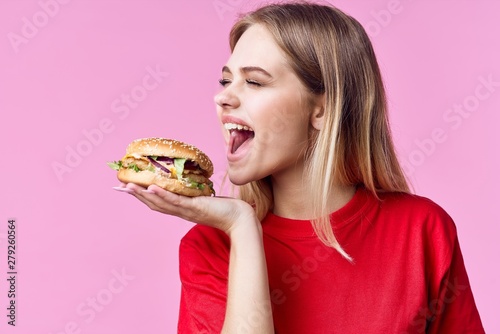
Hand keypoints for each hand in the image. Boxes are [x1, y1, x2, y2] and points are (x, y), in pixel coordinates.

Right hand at [113, 183, 257, 234]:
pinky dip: (162, 194)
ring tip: (129, 186)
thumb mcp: (205, 198)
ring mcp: (186, 210)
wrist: (239, 218)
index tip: (128, 188)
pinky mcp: (194, 207)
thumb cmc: (225, 208)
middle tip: (120, 187)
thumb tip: (190, 181)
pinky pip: (175, 201)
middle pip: (154, 204)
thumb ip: (195, 192)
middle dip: (137, 195)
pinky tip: (152, 187)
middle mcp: (181, 211)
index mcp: (182, 209)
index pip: (158, 202)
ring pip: (160, 203)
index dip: (142, 196)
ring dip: (143, 195)